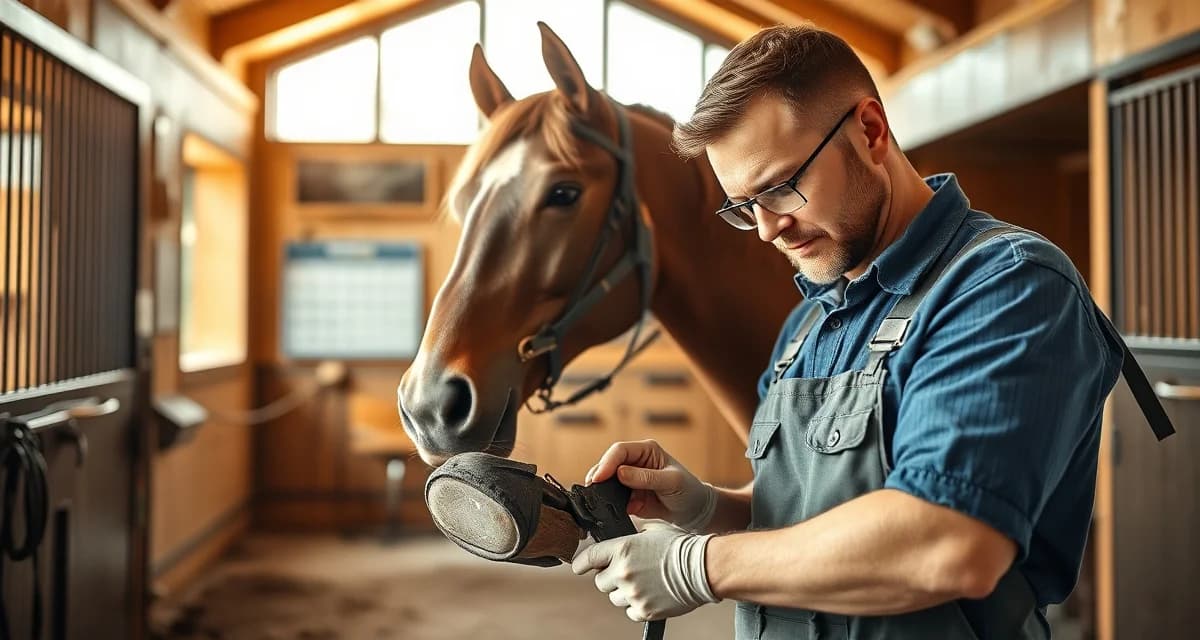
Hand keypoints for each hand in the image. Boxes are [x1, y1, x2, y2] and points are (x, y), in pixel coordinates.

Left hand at [571, 522, 718, 621]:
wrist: (702, 567)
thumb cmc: (681, 546)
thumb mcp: (652, 531)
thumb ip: (631, 539)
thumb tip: (621, 544)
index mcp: (622, 548)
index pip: (589, 557)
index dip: (580, 563)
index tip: (578, 567)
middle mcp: (622, 572)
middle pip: (600, 582)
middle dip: (610, 578)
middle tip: (627, 574)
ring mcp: (632, 593)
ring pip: (614, 598)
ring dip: (624, 593)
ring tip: (644, 583)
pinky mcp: (644, 610)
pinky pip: (630, 612)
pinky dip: (638, 606)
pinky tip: (651, 595)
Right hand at [585, 439, 716, 531]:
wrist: (695, 512)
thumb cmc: (689, 491)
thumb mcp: (672, 482)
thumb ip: (646, 477)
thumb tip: (621, 473)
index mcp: (646, 450)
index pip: (620, 451)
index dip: (607, 463)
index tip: (599, 478)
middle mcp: (635, 462)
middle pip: (609, 464)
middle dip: (599, 476)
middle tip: (592, 491)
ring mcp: (631, 479)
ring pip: (607, 481)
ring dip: (603, 491)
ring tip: (598, 500)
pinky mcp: (629, 496)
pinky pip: (613, 498)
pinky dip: (610, 504)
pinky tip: (612, 509)